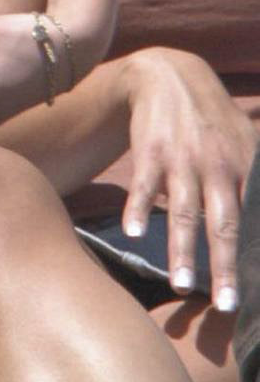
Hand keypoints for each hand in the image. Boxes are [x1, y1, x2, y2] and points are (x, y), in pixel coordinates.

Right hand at [118, 48, 257, 310]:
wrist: (170, 76)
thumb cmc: (214, 120)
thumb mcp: (247, 143)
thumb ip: (256, 181)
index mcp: (244, 168)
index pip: (252, 220)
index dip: (254, 255)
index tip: (255, 292)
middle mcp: (216, 166)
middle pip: (223, 223)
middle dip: (225, 265)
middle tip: (226, 305)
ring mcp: (182, 159)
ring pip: (184, 211)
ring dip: (182, 250)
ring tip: (181, 285)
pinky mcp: (150, 152)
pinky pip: (144, 185)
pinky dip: (138, 208)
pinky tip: (134, 233)